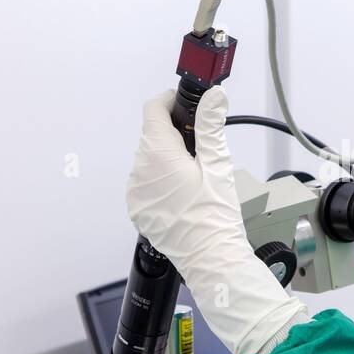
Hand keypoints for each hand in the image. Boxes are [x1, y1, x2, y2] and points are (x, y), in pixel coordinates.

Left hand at [126, 86, 308, 353]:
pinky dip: (159, 181)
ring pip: (147, 160)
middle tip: (200, 147)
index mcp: (158, 154)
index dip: (168, 102)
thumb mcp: (218, 164)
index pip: (153, 110)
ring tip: (193, 176)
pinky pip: (144, 183)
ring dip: (165, 159)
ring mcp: (135, 192)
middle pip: (151, 137)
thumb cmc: (216, 213)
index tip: (184, 105)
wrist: (210, 258)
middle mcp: (139, 170)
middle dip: (173, 135)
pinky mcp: (136, 208)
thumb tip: (213, 96)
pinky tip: (181, 194)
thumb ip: (211, 126)